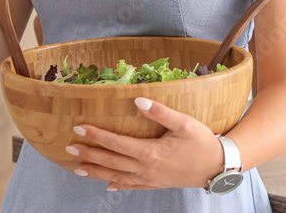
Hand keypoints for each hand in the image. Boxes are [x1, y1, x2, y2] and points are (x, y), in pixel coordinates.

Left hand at [66, 97, 225, 190]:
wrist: (216, 168)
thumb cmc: (202, 143)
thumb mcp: (184, 123)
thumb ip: (160, 112)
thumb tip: (138, 100)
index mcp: (150, 152)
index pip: (116, 142)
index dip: (96, 135)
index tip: (79, 128)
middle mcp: (145, 168)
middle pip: (110, 161)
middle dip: (88, 154)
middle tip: (68, 148)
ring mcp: (149, 179)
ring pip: (116, 176)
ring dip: (96, 172)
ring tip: (77, 168)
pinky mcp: (155, 184)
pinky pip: (131, 186)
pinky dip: (117, 185)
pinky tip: (108, 185)